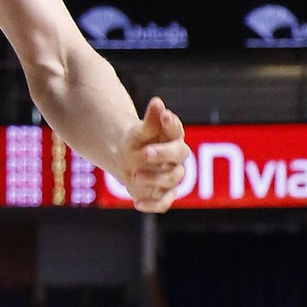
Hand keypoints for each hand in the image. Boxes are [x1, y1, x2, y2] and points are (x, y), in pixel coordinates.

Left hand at [116, 95, 188, 211]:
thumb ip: (151, 120)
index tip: (164, 115)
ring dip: (154, 178)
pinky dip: (152, 204)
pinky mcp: (165, 193)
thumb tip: (158, 101)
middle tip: (145, 153)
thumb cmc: (137, 142)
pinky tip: (136, 203)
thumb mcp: (140, 131)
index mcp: (172, 137)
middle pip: (180, 155)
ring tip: (134, 175)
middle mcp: (177, 157)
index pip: (176, 129)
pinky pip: (164, 202)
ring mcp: (173, 176)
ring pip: (172, 179)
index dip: (171, 123)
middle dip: (163, 154)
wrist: (127, 160)